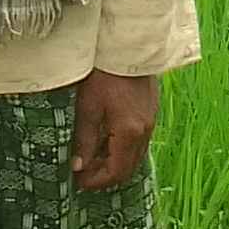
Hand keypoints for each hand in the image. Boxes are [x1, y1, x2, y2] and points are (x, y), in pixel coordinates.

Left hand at [72, 68, 159, 192]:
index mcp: (129, 132)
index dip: (97, 182)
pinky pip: (138, 140)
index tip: (78, 182)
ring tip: (92, 158)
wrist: (127, 46)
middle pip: (128, 167)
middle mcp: (144, 131)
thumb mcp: (88, 107)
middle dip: (106, 175)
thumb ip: (84, 139)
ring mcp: (150, 121)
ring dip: (114, 162)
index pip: (116, 171)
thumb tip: (77, 166)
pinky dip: (122, 148)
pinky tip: (106, 139)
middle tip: (84, 174)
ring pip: (134, 155)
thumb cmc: (105, 73)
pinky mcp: (150, 111)